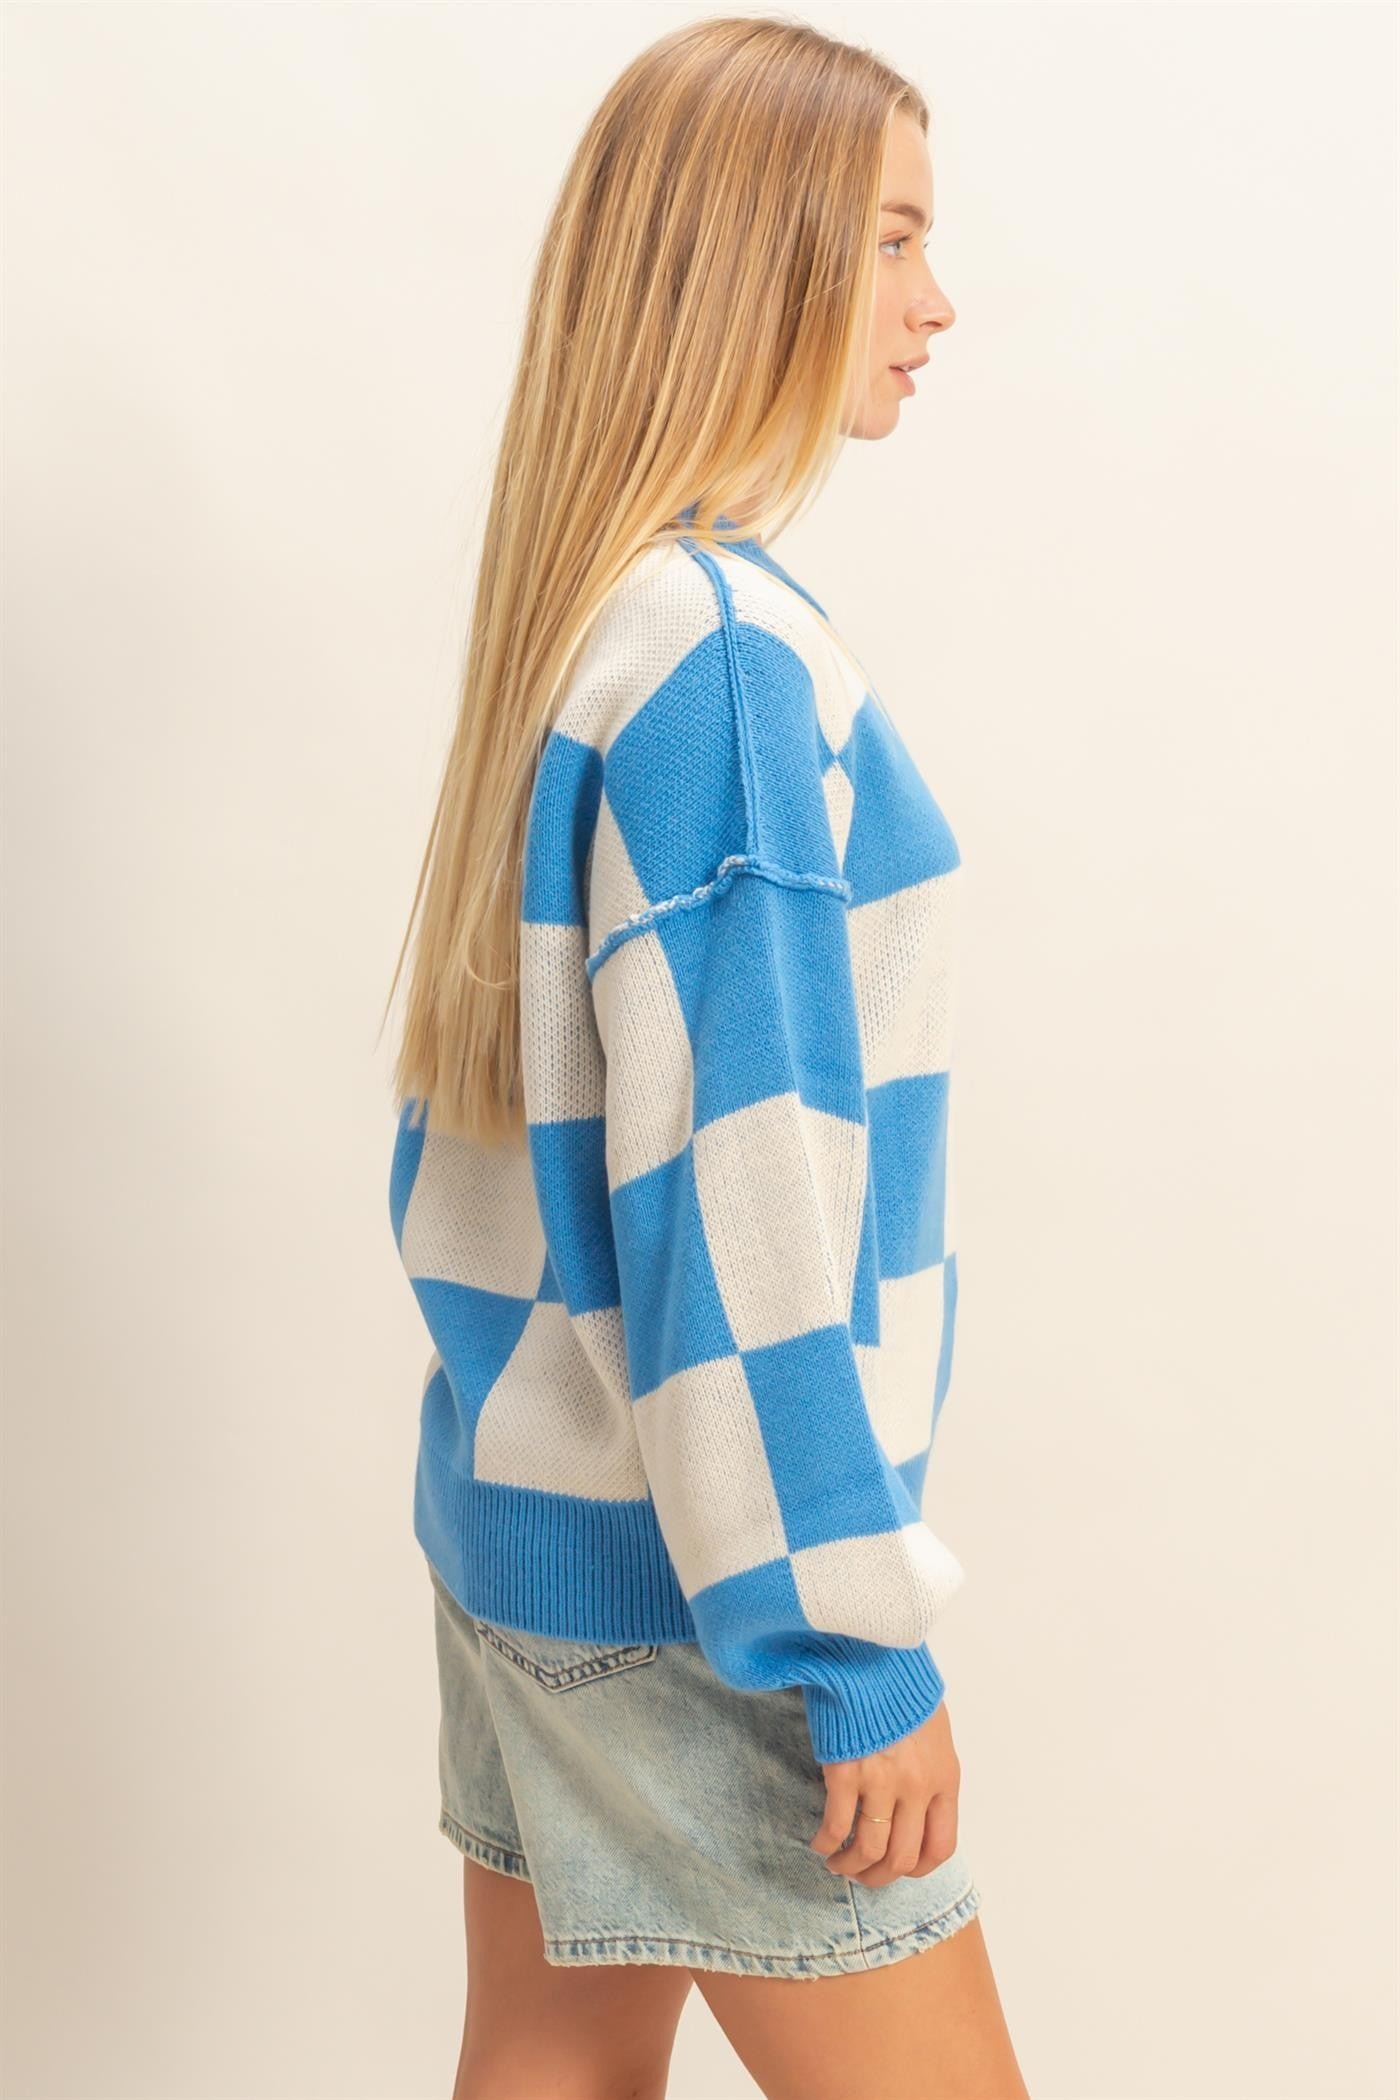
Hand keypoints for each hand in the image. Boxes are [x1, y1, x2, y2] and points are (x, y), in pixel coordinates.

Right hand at [809, 1700, 959, 1886]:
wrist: (870, 1652)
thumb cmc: (901, 1685)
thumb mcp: (933, 1731)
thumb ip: (929, 1772)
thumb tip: (915, 1807)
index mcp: (944, 1778)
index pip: (941, 1847)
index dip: (918, 1868)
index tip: (899, 1866)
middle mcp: (916, 1787)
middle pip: (902, 1857)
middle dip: (880, 1875)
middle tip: (862, 1873)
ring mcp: (881, 1781)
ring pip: (868, 1849)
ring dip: (850, 1865)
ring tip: (837, 1863)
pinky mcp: (846, 1771)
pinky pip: (836, 1824)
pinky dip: (826, 1842)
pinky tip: (820, 1843)